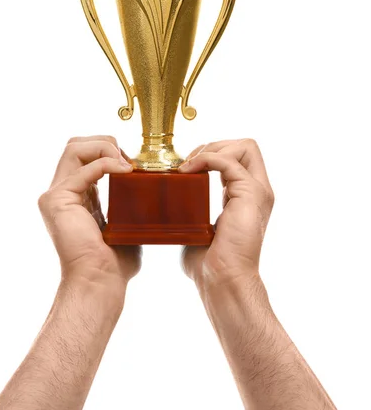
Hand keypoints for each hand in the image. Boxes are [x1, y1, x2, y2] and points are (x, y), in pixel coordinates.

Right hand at [38, 135, 141, 286]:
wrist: (101, 282)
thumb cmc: (114, 262)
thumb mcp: (125, 221)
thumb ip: (130, 200)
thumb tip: (152, 187)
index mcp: (76, 194)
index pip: (85, 154)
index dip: (109, 150)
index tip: (133, 163)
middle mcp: (61, 191)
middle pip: (76, 144)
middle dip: (104, 143)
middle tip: (128, 159)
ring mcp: (55, 194)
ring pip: (74, 148)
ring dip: (104, 148)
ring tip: (125, 163)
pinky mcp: (56, 200)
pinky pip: (82, 169)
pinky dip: (105, 164)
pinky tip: (124, 171)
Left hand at [179, 139, 273, 287]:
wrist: (221, 281)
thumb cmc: (208, 262)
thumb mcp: (198, 225)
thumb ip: (192, 208)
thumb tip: (168, 200)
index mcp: (247, 195)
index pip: (239, 156)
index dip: (214, 152)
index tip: (188, 166)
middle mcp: (257, 190)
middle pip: (246, 145)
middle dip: (215, 145)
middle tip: (189, 162)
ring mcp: (257, 192)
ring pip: (245, 146)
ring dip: (212, 149)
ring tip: (190, 165)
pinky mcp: (251, 195)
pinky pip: (229, 161)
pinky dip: (207, 159)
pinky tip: (188, 171)